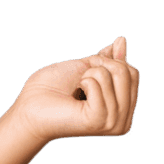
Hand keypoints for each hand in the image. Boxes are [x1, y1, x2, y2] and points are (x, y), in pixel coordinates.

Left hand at [11, 36, 139, 143]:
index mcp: (123, 109)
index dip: (106, 62)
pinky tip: (73, 98)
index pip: (132, 72)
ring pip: (112, 75)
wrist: (30, 102)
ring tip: (75, 91)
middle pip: (127, 72)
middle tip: (79, 80)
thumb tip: (122, 39)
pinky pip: (97, 84)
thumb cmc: (53, 86)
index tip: (87, 70)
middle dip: (98, 65)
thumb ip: (106, 58)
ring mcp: (112, 123)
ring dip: (87, 74)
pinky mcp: (98, 121)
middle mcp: (122, 121)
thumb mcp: (85, 66)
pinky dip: (83, 82)